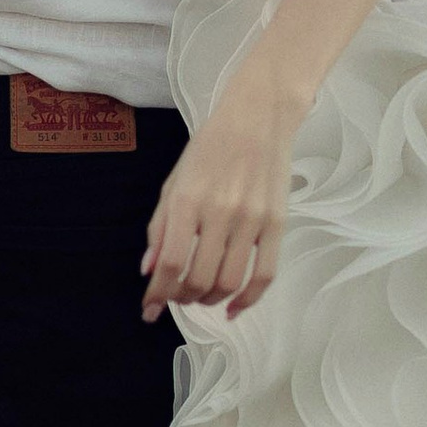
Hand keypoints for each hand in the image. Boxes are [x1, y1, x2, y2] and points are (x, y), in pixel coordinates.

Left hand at [142, 67, 302, 319]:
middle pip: (198, 279)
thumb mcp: (174, 181)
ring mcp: (252, 220)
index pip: (169, 262)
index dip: (157, 294)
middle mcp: (219, 212)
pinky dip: (247, 300)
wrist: (259, 117)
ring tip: (201, 297)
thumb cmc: (211, 147)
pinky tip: (233, 308)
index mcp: (187, 200)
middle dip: (182, 299)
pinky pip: (264, 275)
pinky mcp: (277, 224)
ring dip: (209, 300)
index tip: (149, 310)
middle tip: (177, 298)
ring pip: (228, 282)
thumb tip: (149, 271)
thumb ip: (160, 227)